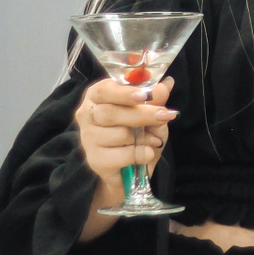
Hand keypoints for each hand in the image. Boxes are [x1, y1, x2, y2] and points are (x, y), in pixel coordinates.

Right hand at [75, 77, 175, 236]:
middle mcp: (87, 115)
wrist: (130, 170)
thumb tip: (166, 84)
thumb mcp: (152, 114)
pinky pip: (121, 155)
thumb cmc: (138, 134)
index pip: (105, 90)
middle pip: (110, 113)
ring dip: (143, 138)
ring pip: (118, 134)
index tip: (145, 95)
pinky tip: (146, 154)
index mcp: (98, 96)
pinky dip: (140, 154)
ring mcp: (88, 139)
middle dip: (142, 115)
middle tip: (165, 116)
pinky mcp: (94, 160)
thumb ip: (156, 99)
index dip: (125, 92)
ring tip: (153, 141)